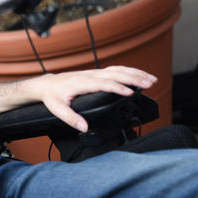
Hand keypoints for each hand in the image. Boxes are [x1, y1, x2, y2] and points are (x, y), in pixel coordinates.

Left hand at [32, 66, 156, 132]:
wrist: (46, 84)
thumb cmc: (52, 96)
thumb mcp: (56, 109)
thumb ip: (70, 118)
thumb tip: (84, 127)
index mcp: (80, 83)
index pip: (102, 84)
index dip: (117, 87)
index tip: (129, 92)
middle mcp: (89, 75)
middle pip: (115, 74)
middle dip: (133, 78)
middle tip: (149, 84)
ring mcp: (94, 73)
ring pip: (118, 70)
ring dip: (135, 73)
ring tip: (151, 79)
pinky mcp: (96, 73)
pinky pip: (115, 69)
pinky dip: (129, 71)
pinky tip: (140, 75)